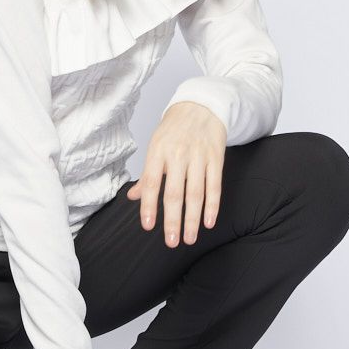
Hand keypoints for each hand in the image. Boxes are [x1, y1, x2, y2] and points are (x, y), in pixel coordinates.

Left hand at [127, 101, 225, 246]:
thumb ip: (147, 175)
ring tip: (189, 238)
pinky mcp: (215, 158)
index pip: (152, 182)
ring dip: (193, 219)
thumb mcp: (155, 146)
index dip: (149, 205)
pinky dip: (212, 206)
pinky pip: (215, 186)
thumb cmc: (174, 130)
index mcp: (158, 151)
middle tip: (171, 242)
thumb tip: (132, 197)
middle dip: (173, 220)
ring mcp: (198, 156)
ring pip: (196, 193)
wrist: (201, 106)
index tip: (148, 226)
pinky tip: (208, 222)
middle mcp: (178, 154)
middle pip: (175, 192)